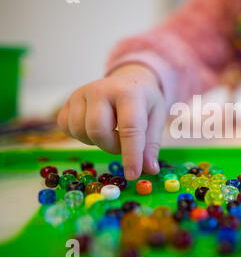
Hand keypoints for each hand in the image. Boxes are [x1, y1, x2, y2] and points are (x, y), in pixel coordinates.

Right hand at [57, 64, 166, 179]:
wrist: (128, 81)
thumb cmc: (144, 102)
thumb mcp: (156, 119)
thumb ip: (151, 145)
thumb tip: (149, 170)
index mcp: (129, 93)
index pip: (129, 128)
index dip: (131, 155)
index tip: (133, 175)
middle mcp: (101, 89)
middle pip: (98, 131)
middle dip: (112, 146)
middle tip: (123, 143)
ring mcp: (80, 94)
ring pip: (80, 132)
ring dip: (98, 142)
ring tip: (111, 132)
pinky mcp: (67, 102)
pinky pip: (67, 129)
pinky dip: (82, 136)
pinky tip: (96, 129)